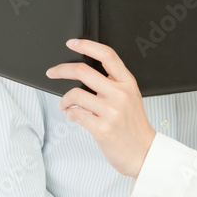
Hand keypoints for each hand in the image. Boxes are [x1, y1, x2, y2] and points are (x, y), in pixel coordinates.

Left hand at [45, 39, 155, 177]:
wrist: (144, 153)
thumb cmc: (134, 126)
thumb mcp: (131, 97)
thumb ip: (114, 84)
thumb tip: (83, 73)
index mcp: (128, 83)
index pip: (107, 55)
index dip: (87, 46)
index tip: (72, 43)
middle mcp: (120, 94)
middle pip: (83, 71)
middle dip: (61, 70)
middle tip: (52, 72)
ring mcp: (111, 111)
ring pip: (75, 94)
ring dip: (63, 99)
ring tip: (65, 104)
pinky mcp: (102, 128)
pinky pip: (75, 114)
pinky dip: (69, 114)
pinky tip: (73, 115)